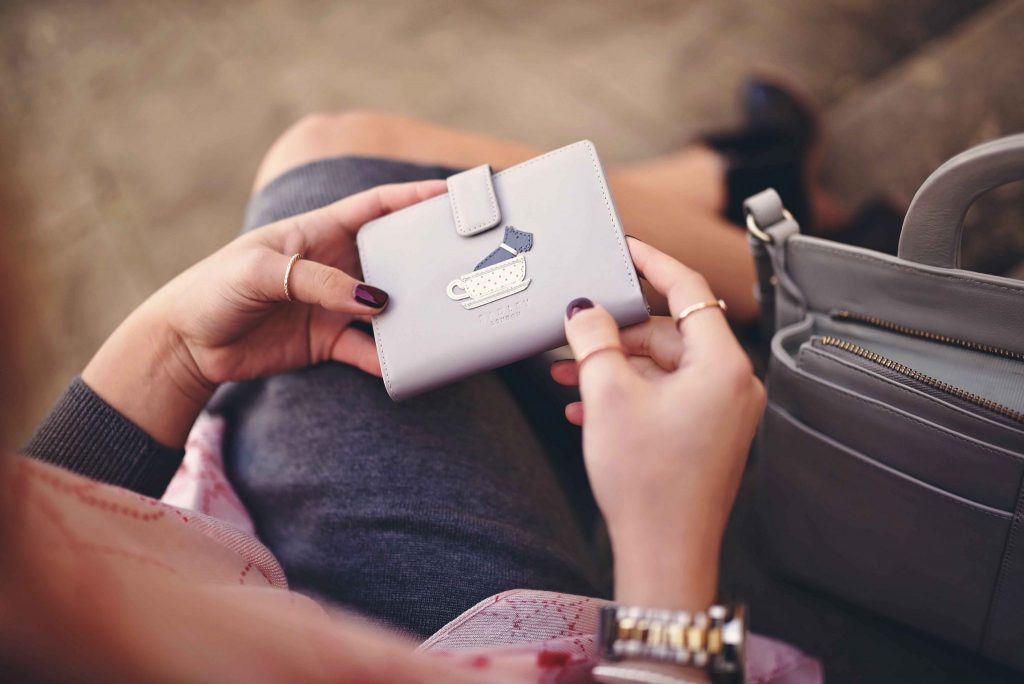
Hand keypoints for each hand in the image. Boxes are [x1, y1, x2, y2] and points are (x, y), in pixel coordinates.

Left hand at [83, 180, 446, 446]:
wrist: (188, 344)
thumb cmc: (215, 288)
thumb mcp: (262, 271)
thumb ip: (318, 281)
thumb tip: (376, 302)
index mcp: (319, 231)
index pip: (377, 206)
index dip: (414, 197)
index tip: (452, 194)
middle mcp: (334, 266)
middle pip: (393, 257)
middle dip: (426, 258)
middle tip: (461, 262)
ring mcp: (334, 305)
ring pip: (388, 307)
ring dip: (412, 314)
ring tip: (442, 318)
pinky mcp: (328, 342)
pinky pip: (368, 349)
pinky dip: (386, 358)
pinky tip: (404, 365)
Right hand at [551, 237, 764, 609]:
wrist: (664, 555)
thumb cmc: (647, 484)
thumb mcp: (608, 396)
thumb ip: (594, 340)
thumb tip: (585, 311)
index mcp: (722, 365)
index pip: (689, 291)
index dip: (652, 263)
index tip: (626, 247)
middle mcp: (732, 385)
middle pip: (669, 333)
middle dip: (617, 334)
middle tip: (575, 336)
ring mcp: (722, 413)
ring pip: (662, 368)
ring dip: (615, 368)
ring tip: (569, 379)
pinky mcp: (706, 435)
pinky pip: (666, 397)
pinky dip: (628, 395)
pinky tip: (587, 408)